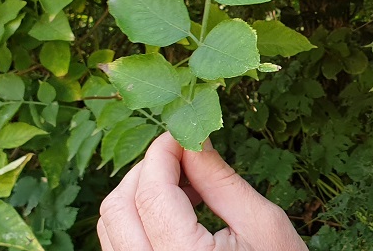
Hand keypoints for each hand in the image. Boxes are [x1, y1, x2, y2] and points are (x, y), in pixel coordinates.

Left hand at [97, 132, 307, 250]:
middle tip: (182, 156)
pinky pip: (119, 245)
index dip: (162, 153)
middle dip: (146, 171)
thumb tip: (194, 140)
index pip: (151, 192)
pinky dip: (137, 218)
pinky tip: (173, 212)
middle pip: (119, 207)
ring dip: (138, 193)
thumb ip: (221, 181)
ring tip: (182, 185)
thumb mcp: (262, 224)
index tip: (182, 133)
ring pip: (111, 226)